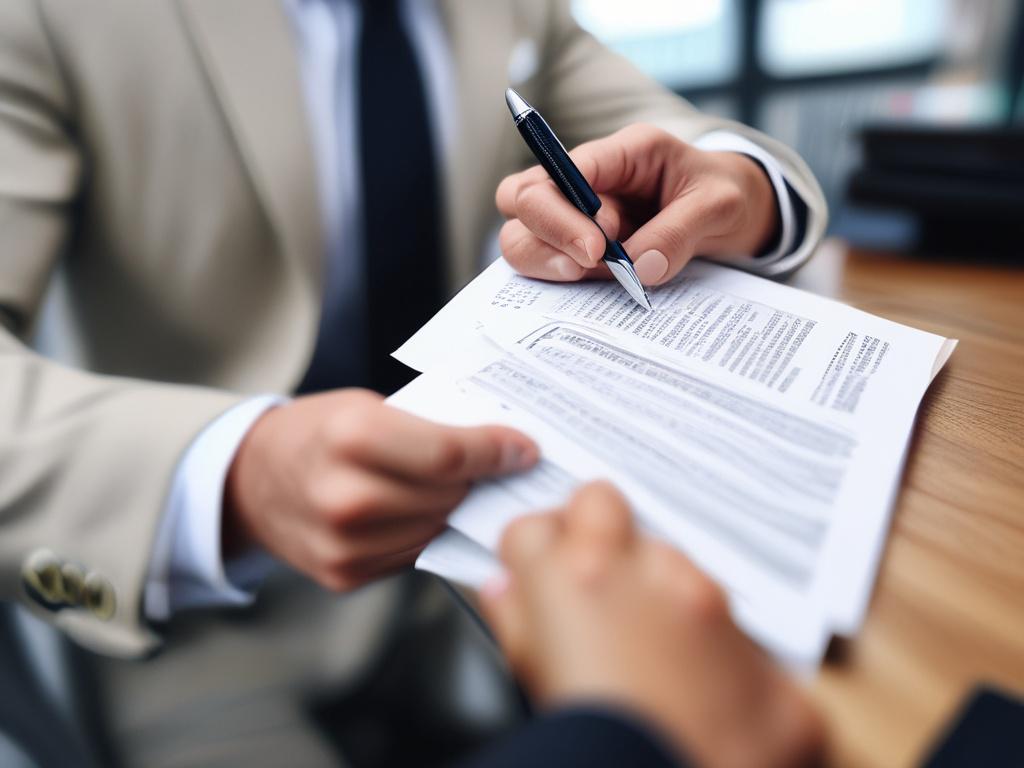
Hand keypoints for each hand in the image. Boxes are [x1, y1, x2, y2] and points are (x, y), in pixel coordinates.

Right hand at [223, 389, 537, 589]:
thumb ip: (426, 426)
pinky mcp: (345, 575)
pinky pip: (412, 553)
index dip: (497, 451)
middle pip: (449, 494)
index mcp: (351, 438)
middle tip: (500, 464)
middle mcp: (346, 497)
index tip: (523, 448)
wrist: (251, 480)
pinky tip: (418, 510)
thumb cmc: (316, 432)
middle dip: (481, 478)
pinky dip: (425, 531)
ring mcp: (344, 544)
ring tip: (458, 486)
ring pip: (437, 528)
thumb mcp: (364, 406)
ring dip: (456, 508)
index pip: (449, 454)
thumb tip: (497, 444)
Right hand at [480, 482, 821, 767]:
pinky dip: (719, 663)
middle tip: (590, 587)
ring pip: (680, 564)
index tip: (536, 571)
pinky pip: (740, 642)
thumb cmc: (588, 752)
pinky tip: (704, 708)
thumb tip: (507, 589)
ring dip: (661, 593)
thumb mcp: (529, 681)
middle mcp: (655, 576)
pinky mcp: (768, 665)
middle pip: (607, 508)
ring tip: (653, 662)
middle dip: (592, 536)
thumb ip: (514, 620)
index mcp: (581, 581)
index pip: (538, 523)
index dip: (531, 551)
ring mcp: (721, 615)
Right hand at [496, 124, 777, 285]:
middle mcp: (586, 181)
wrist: (734, 214)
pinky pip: (543, 265)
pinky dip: (556, 283)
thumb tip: (640, 268)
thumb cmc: (724, 196)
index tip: (596, 251)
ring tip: (598, 277)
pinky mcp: (576, 250)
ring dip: (549, 264)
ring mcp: (575, 217)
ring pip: (521, 237)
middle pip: (520, 199)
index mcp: (620, 154)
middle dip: (547, 238)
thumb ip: (680, 231)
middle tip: (593, 265)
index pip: (559, 171)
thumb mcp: (720, 205)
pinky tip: (592, 290)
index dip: (563, 212)